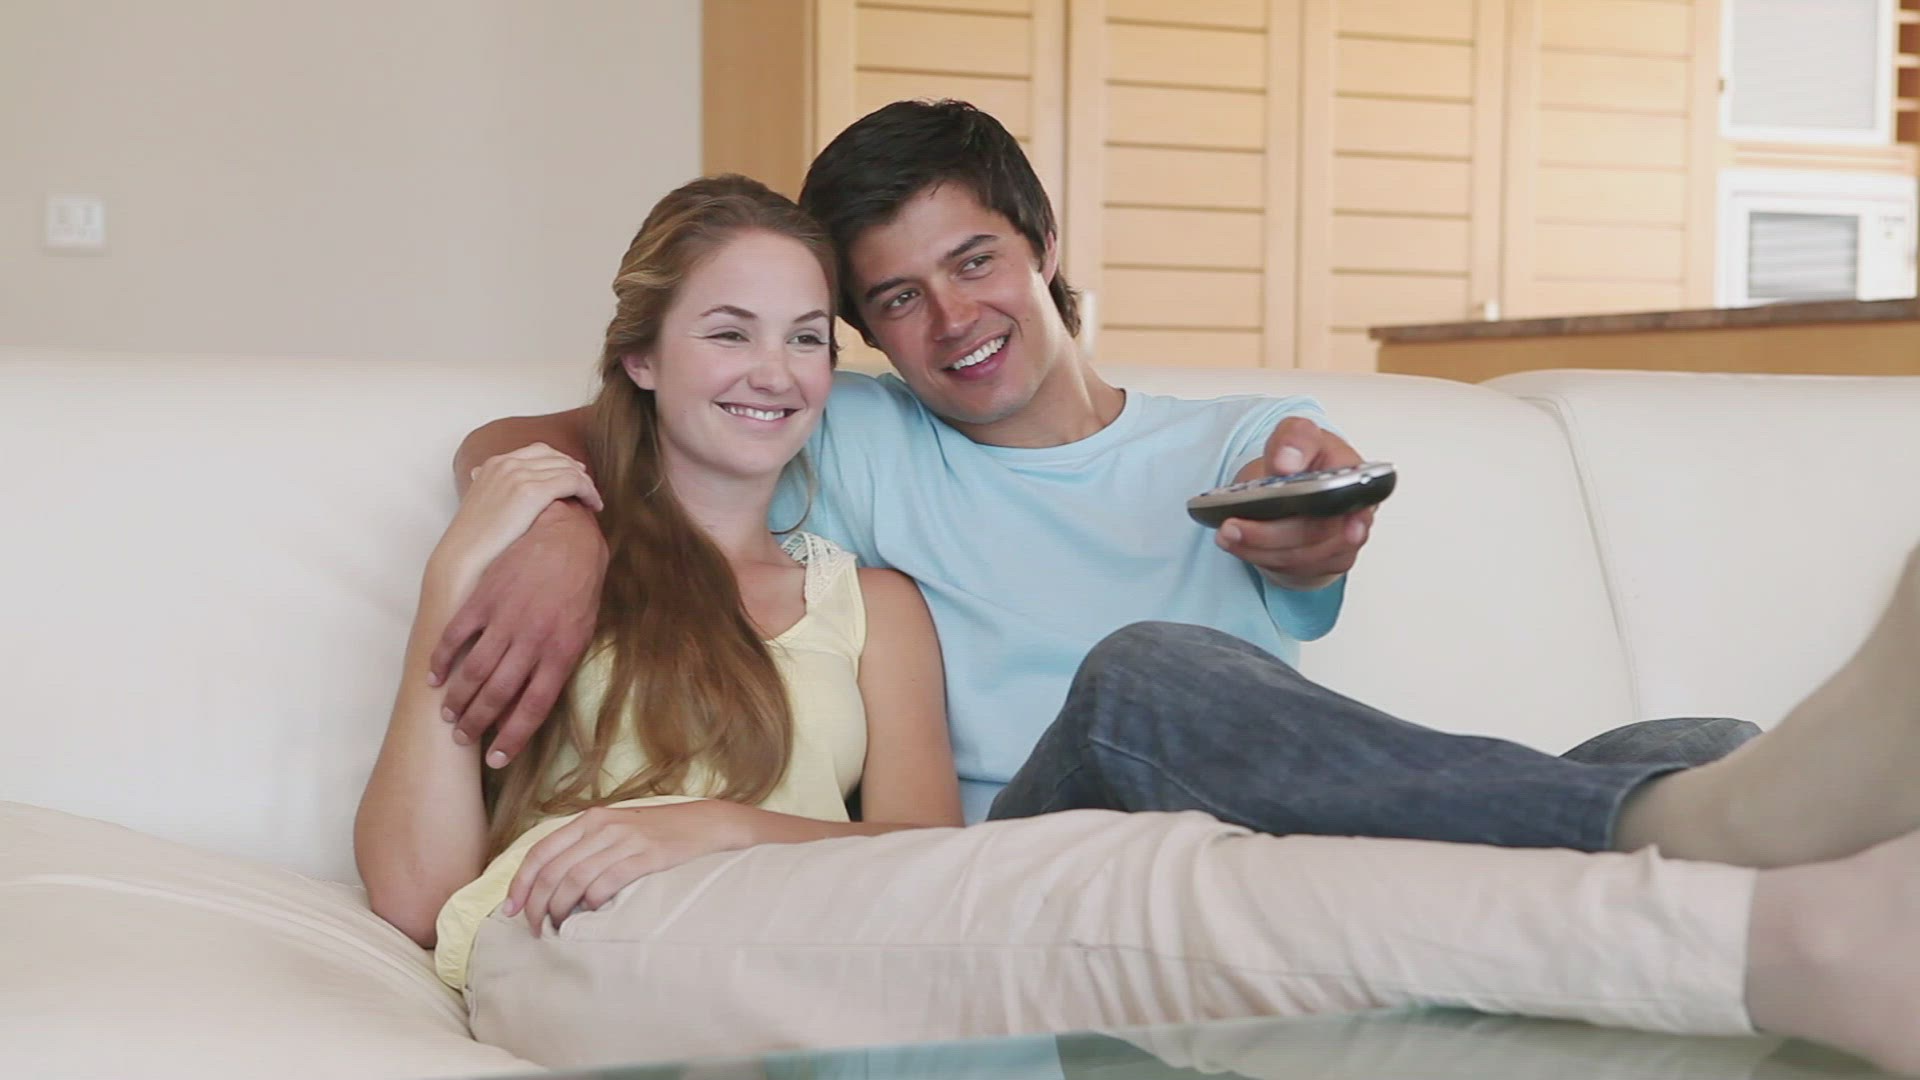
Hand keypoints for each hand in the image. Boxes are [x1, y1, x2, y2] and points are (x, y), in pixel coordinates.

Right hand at [429, 443, 602, 591]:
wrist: (463, 558)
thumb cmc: (473, 542)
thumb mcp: (483, 505)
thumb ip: (497, 491)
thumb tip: (511, 494)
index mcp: (494, 464)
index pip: (539, 451)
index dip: (561, 462)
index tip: (574, 476)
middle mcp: (507, 464)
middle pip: (556, 456)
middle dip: (576, 471)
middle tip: (588, 489)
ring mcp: (518, 475)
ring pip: (568, 469)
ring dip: (585, 484)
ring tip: (593, 502)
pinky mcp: (531, 492)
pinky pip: (573, 482)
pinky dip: (588, 492)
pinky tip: (594, 506)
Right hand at [429, 503, 608, 769]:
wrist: (567, 537)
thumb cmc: (579, 589)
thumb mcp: (582, 632)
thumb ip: (557, 667)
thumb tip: (530, 702)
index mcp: (561, 653)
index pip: (533, 707)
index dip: (512, 737)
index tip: (495, 759)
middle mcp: (532, 641)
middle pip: (498, 695)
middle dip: (476, 723)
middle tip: (461, 739)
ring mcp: (505, 619)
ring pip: (473, 670)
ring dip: (456, 698)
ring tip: (447, 715)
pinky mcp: (484, 598)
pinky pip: (456, 636)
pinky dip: (440, 659)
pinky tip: (433, 677)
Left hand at [503, 801, 754, 933]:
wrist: (705, 825)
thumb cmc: (657, 834)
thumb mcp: (617, 830)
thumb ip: (586, 848)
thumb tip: (551, 884)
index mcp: (590, 819)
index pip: (540, 852)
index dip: (521, 883)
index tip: (511, 909)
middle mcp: (603, 827)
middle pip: (553, 870)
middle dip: (537, 904)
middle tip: (536, 928)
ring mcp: (625, 840)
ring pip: (575, 880)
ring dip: (561, 909)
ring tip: (559, 927)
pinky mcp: (647, 856)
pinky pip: (607, 882)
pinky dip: (592, 902)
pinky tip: (591, 913)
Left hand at [1216, 416, 1374, 590]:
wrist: (1299, 488)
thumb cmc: (1304, 461)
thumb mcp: (1296, 436)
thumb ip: (1294, 439)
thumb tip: (1286, 463)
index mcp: (1355, 475)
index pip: (1357, 494)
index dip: (1346, 513)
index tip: (1331, 522)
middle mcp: (1354, 513)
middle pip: (1318, 532)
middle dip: (1271, 533)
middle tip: (1232, 526)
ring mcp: (1341, 543)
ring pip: (1301, 556)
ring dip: (1258, 548)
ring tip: (1226, 534)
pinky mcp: (1323, 563)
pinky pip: (1292, 569)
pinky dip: (1259, 557)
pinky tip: (1237, 544)